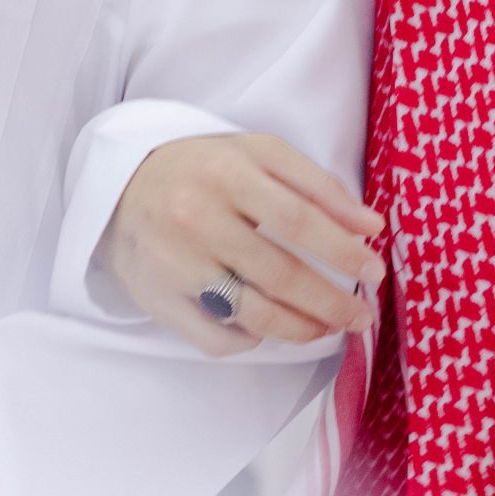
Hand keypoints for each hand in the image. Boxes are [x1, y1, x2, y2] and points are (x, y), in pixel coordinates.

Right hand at [100, 133, 383, 356]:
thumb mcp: (261, 155)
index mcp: (227, 174)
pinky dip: (250, 340)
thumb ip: (319, 187)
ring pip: (252, 313)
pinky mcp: (157, 299)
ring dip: (301, 328)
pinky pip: (214, 338)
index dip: (341, 251)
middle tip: (360, 316)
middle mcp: (196, 219)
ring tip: (326, 327)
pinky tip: (269, 328)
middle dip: (330, 302)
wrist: (122, 184)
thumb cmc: (206, 169)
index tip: (373, 272)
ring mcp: (174, 264)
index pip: (297, 219)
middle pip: (279, 274)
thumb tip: (371, 227)